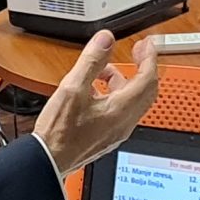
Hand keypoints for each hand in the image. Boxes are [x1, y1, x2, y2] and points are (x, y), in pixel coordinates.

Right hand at [34, 31, 160, 178]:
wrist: (49, 160)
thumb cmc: (59, 131)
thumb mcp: (73, 88)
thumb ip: (92, 61)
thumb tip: (106, 40)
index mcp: (120, 110)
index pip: (148, 79)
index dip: (149, 57)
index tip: (146, 44)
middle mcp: (124, 122)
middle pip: (147, 91)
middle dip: (144, 68)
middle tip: (138, 52)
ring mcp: (117, 131)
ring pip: (134, 101)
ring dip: (125, 81)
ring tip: (106, 69)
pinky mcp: (108, 136)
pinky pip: (122, 111)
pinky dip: (116, 94)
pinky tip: (96, 90)